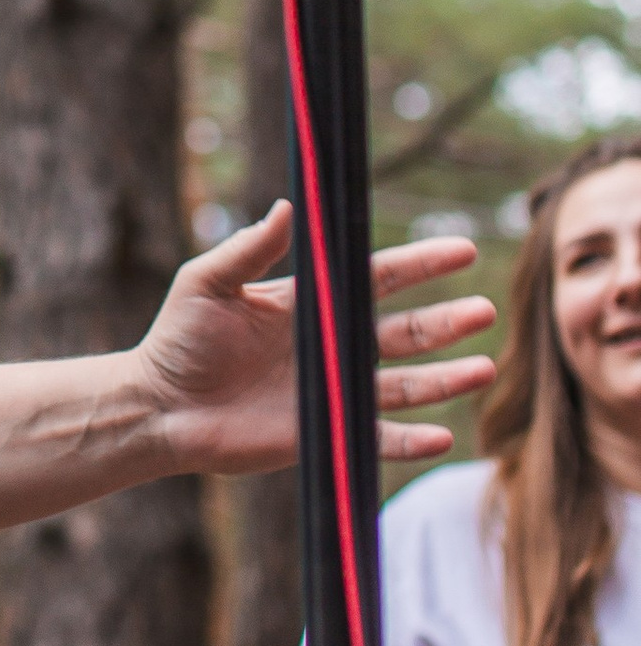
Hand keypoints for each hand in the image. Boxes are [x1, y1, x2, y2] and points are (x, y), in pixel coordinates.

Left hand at [137, 201, 492, 476]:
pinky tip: (444, 435)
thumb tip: (289, 204)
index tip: (462, 248)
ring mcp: (332, 390)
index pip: (376, 279)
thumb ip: (249, 248)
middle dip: (446, 322)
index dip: (420, 265)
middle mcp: (330, 346)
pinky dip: (411, 440)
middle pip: (403, 331)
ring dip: (445, 378)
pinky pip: (378, 437)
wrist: (158, 407)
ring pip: (403, 384)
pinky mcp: (325, 433)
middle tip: (486, 310)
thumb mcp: (208, 283)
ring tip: (486, 367)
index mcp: (309, 303)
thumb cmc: (178, 339)